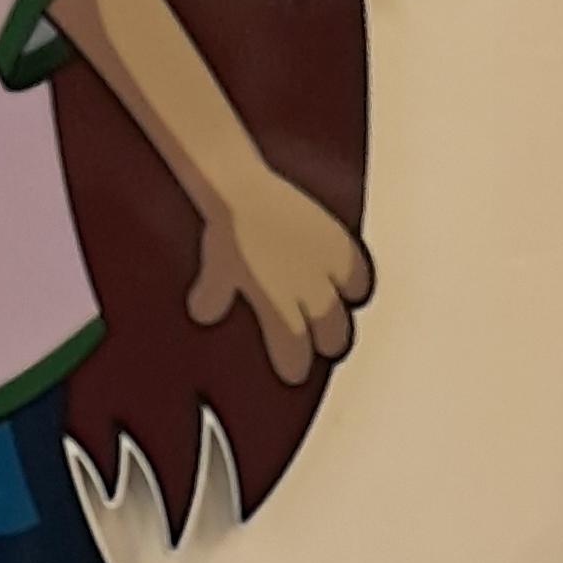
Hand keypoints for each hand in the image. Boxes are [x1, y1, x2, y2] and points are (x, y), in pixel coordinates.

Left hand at [188, 173, 371, 383]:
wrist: (243, 188)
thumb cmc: (227, 232)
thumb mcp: (215, 271)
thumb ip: (213, 299)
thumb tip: (203, 314)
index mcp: (278, 309)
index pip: (296, 355)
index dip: (296, 368)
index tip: (295, 374)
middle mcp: (307, 291)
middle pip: (334, 336)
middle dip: (328, 342)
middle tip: (323, 342)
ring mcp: (325, 265)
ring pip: (351, 304)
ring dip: (343, 311)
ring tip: (335, 310)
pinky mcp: (337, 239)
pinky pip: (359, 269)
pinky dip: (356, 279)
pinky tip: (350, 281)